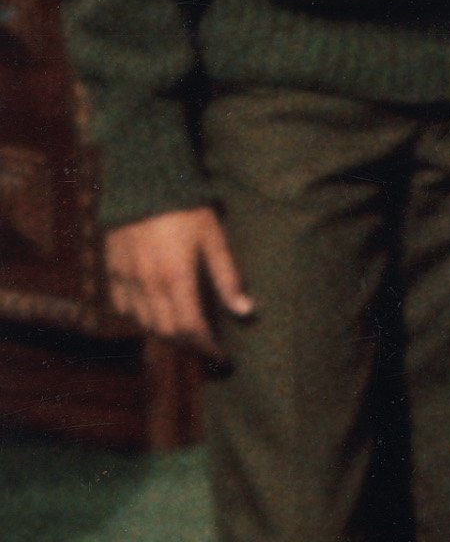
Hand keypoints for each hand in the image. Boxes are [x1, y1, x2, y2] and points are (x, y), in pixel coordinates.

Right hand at [101, 206, 246, 353]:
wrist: (143, 182)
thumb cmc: (187, 209)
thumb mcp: (215, 240)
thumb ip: (228, 277)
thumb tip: (246, 311)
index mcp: (175, 279)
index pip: (191, 328)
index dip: (207, 348)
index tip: (223, 359)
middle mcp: (147, 285)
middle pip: (166, 332)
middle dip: (189, 346)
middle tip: (209, 350)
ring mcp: (125, 279)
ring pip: (143, 323)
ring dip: (165, 335)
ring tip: (188, 336)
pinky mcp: (112, 271)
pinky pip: (122, 307)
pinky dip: (140, 318)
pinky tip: (156, 316)